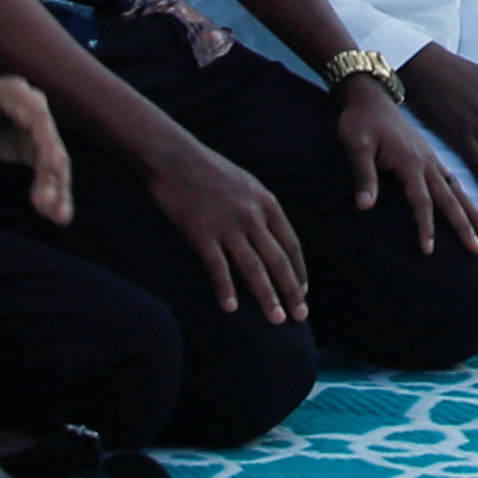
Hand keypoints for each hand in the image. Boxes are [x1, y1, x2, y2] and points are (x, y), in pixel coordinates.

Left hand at [0, 67, 72, 223]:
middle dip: (54, 176)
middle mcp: (35, 109)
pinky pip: (47, 168)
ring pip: (55, 159)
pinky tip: (55, 213)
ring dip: (58, 188)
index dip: (48, 146)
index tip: (51, 170)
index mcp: (18, 95)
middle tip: (48, 206)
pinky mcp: (34, 144)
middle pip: (52, 144)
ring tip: (60, 218)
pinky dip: (51, 188)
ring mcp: (37, 128)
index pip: (40, 122)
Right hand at [139, 129, 311, 320]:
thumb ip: (261, 209)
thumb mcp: (247, 184)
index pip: (291, 244)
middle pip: (278, 260)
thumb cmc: (210, 170)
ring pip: (254, 268)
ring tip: (276, 320)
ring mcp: (228, 225)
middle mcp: (252, 216)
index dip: (299, 271)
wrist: (175, 158)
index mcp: (266, 203)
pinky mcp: (201, 232)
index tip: (303, 293)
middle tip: (300, 317)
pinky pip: (217, 267)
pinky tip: (231, 308)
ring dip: (267, 296)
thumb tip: (271, 234)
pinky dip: (225, 288)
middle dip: (292, 291)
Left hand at [333, 77, 477, 254]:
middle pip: (449, 199)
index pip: (421, 201)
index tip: (429, 251)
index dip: (425, 227)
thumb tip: (364, 207)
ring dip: (471, 213)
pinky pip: (451, 180)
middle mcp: (426, 162)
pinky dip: (463, 197)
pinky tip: (469, 207)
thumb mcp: (356, 145)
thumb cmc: (359, 120)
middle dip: (464, 225)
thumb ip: (363, 175)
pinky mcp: (428, 156)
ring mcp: (429, 159)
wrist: (369, 94)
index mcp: (410, 161)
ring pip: (456, 190)